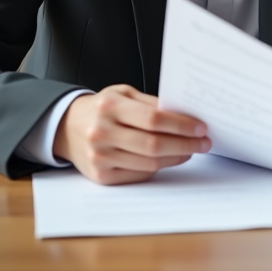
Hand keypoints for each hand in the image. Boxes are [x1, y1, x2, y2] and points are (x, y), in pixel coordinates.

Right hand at [53, 84, 210, 184]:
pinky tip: (170, 158)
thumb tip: (185, 116)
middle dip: (185, 144)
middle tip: (203, 143)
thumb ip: (151, 103)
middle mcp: (102, 133)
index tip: (200, 128)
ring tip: (191, 150)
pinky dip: (159, 167)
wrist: (68, 127)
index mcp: (110, 107)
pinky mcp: (102, 176)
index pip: (154, 119)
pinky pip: (139, 174)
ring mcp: (101, 157)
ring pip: (149, 163)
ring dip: (176, 157)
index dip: (181, 125)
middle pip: (153, 144)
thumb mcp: (123, 94)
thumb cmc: (102, 108)